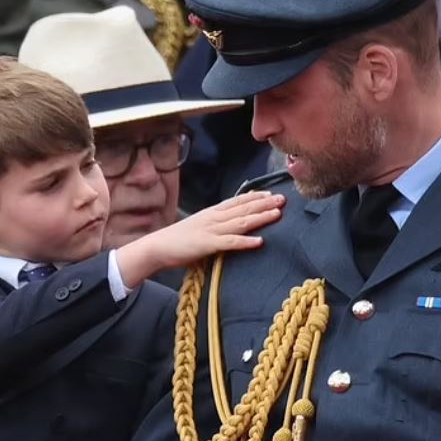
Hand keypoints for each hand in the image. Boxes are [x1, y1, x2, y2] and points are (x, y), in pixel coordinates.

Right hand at [117, 191, 284, 286]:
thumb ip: (214, 226)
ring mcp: (211, 230)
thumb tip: (227, 227)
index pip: (237, 201)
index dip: (255, 197)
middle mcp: (213, 218)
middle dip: (264, 203)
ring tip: (277, 214)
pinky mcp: (207, 244)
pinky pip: (230, 242)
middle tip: (283, 199)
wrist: (156, 247)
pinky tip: (259, 241)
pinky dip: (246, 241)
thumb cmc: (177, 240)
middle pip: (243, 208)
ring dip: (260, 217)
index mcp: (211, 213)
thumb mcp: (198, 227)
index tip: (270, 193)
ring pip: (241, 222)